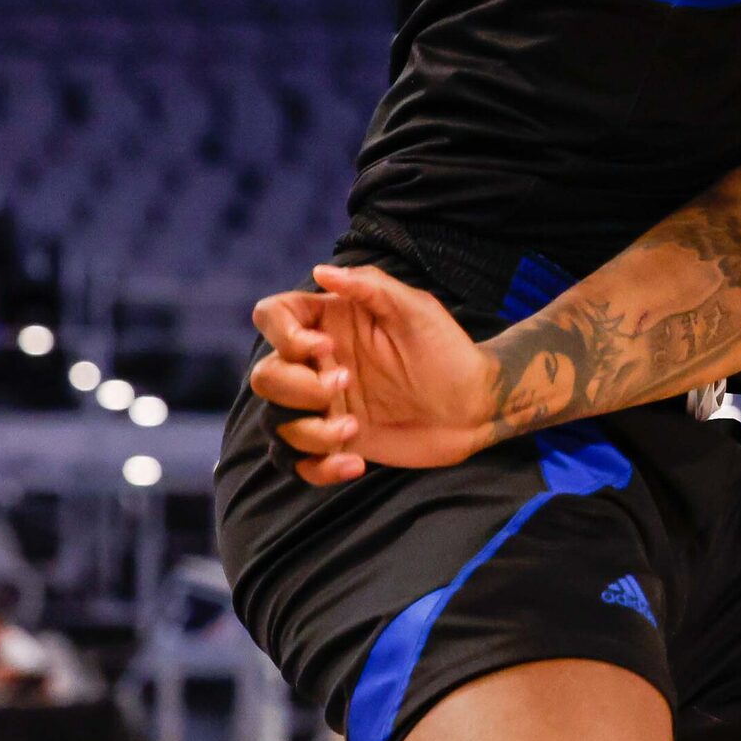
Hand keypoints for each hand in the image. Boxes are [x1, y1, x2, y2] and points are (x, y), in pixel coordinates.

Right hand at [249, 264, 499, 486]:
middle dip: (296, 387)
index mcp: (328, 324)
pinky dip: (319, 469)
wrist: (475, 404)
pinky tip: (354, 464)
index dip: (283, 333)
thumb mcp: (416, 309)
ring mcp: (322, 406)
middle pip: (264, 377)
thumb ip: (370, 286)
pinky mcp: (334, 443)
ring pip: (275, 424)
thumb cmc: (447, 349)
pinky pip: (299, 464)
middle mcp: (316, 364)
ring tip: (352, 430)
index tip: (325, 346)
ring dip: (309, 431)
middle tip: (345, 384)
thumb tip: (322, 271)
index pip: (271, 317)